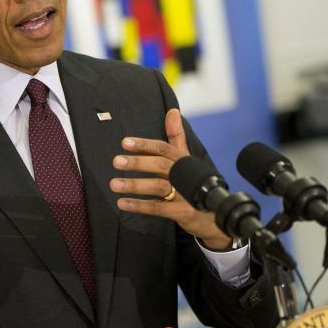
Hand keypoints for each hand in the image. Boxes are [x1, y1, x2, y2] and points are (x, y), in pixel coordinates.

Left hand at [109, 109, 230, 249]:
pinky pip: (158, 208)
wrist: (213, 216)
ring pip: (159, 186)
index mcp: (183, 161)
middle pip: (161, 165)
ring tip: (114, 184)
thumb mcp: (186, 160)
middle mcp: (185, 175)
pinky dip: (139, 206)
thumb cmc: (194, 184)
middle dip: (138, 162)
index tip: (125, 142)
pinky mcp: (183, 212)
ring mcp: (185, 194)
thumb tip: (172, 111)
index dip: (145, 145)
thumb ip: (176, 136)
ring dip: (135, 185)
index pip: (164, 148)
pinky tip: (123, 203)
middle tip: (116, 161)